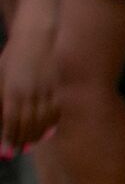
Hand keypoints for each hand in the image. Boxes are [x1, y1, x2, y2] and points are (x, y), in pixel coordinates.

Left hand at [0, 26, 58, 157]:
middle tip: (19, 149)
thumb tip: (3, 118)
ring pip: (44, 121)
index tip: (8, 148)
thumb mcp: (1, 72)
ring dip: (38, 135)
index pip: (10, 120)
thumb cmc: (16, 53)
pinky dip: (52, 124)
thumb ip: (1, 96)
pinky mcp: (60, 88)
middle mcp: (31, 93)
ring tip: (32, 143)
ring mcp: (48, 91)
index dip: (9, 136)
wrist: (39, 34)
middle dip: (22, 139)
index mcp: (12, 89)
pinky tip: (47, 130)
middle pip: (27, 124)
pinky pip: (57, 112)